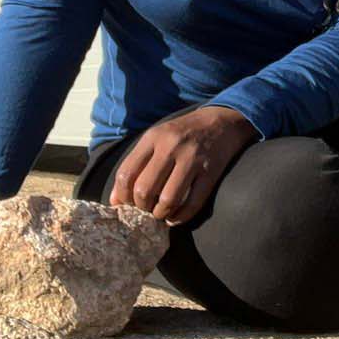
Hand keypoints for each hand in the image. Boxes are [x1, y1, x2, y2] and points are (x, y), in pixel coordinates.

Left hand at [108, 105, 257, 224]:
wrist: (222, 120)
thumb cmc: (183, 133)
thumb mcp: (156, 139)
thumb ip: (135, 164)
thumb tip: (115, 201)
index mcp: (153, 137)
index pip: (126, 173)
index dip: (123, 196)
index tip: (128, 204)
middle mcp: (171, 146)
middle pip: (144, 189)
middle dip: (142, 208)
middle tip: (146, 210)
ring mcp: (192, 158)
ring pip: (168, 199)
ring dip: (161, 214)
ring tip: (161, 214)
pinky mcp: (211, 171)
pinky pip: (193, 203)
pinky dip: (181, 217)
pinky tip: (176, 218)